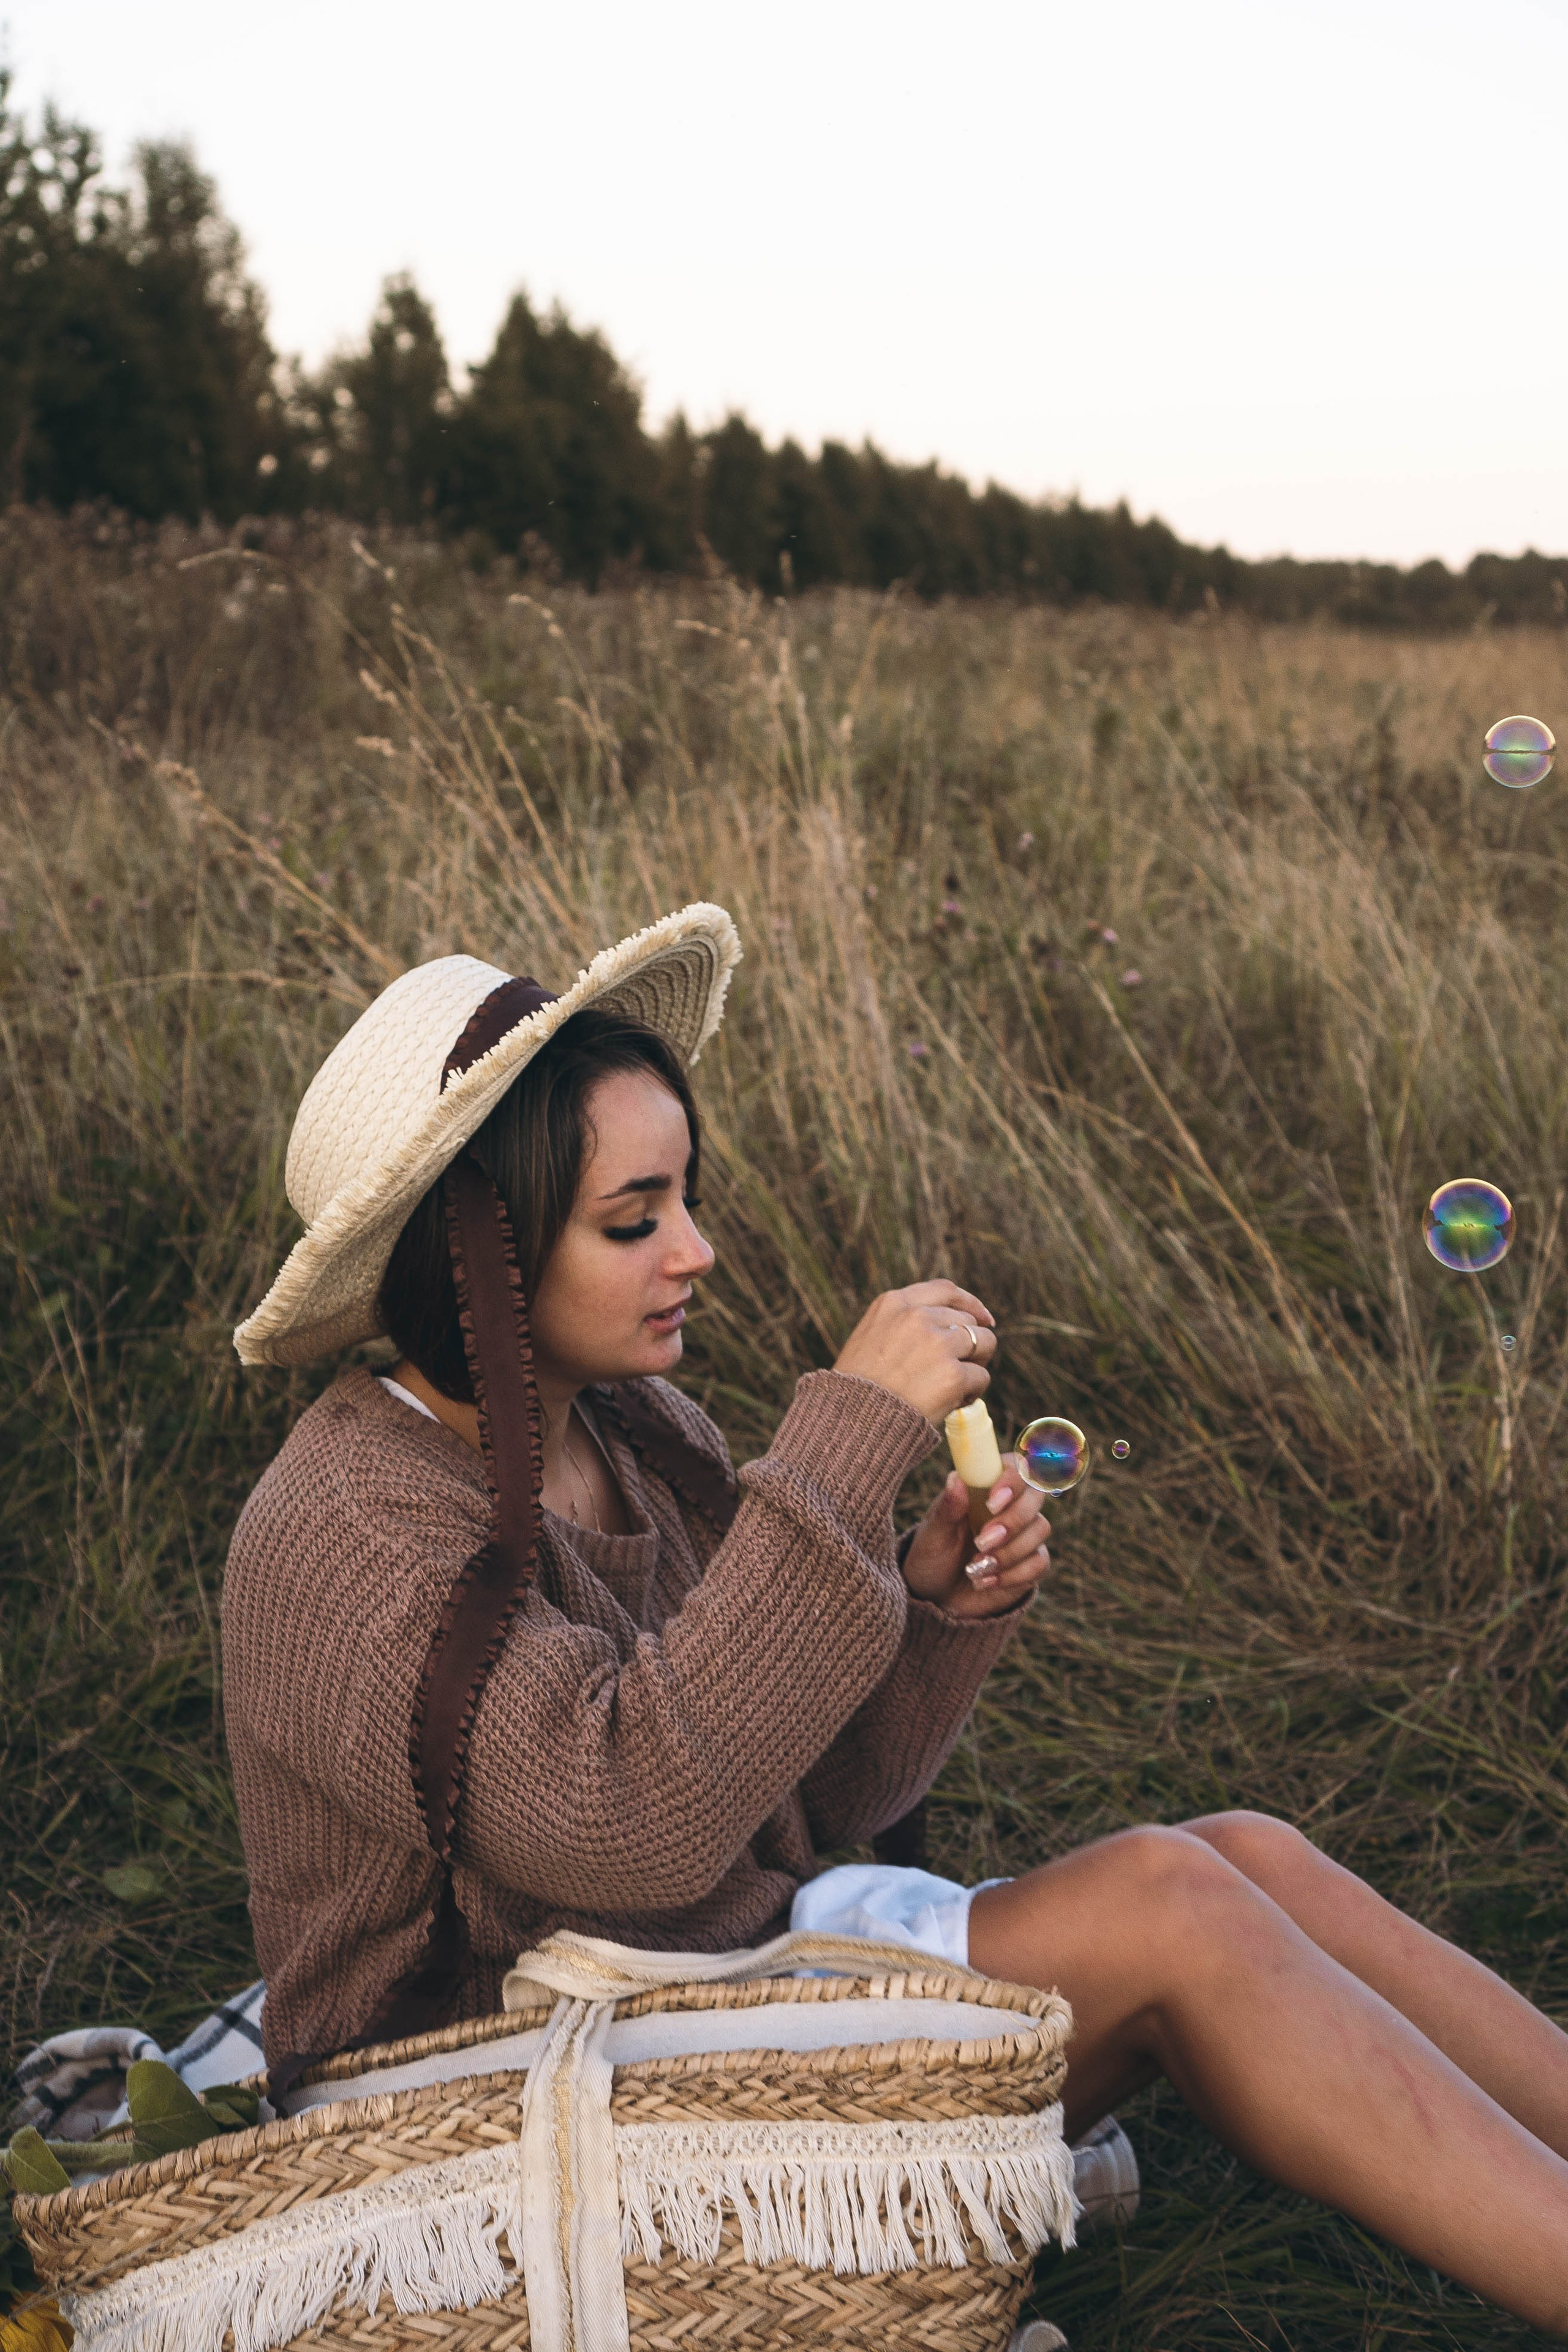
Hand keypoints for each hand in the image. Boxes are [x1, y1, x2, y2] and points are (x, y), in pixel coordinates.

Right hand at [832, 1280, 995, 1423]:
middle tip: (956, 1370)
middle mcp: (917, 1318)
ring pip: (983, 1344)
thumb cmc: (858, 1389)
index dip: (970, 1303)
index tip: (984, 1318)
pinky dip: (972, 1393)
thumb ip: (902, 1323)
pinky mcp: (953, 1376)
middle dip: (970, 1344)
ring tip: (953, 1388)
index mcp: (893, 1304)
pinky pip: (981, 1377)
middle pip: (969, 1320)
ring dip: (975, 1366)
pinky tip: (950, 1404)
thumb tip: (950, 1324)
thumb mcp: (869, 1338)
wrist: (850, 1425)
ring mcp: (937, 1345)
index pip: (946, 1290)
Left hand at [901, 1455, 1051, 1619]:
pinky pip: (1039, 1562)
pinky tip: (986, 1582)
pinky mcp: (1030, 1563)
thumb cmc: (932, 1556)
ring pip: (1040, 1528)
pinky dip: (1014, 1574)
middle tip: (982, 1542)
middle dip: (1012, 1520)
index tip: (993, 1501)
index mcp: (984, 1489)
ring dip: (1009, 1551)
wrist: (936, 1597)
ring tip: (975, 1567)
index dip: (1012, 1479)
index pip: (1014, 1467)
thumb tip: (956, 1478)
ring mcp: (1022, 1534)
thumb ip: (948, 1508)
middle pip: (1035, 1495)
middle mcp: (1008, 1507)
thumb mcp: (933, 1534)